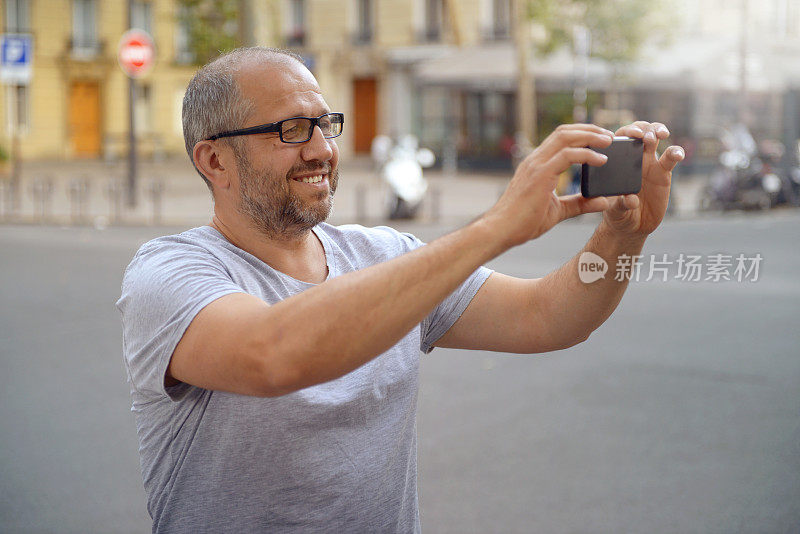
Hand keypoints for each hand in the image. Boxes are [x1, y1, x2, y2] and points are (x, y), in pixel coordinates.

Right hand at [486, 124, 615, 247]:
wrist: (501, 230)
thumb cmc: (523, 222)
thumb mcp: (558, 211)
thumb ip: (579, 204)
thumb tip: (603, 202)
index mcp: (537, 165)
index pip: (560, 139)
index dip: (582, 134)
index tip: (601, 140)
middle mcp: (535, 160)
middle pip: (564, 132)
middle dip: (589, 130)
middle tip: (610, 136)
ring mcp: (536, 165)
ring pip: (566, 138)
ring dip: (590, 136)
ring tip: (608, 141)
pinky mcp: (540, 175)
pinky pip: (567, 156)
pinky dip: (586, 154)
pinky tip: (601, 159)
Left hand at [602, 121, 684, 236]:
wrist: (633, 226)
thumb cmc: (618, 215)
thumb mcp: (615, 212)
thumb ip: (620, 205)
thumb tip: (630, 199)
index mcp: (617, 163)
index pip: (620, 140)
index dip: (626, 133)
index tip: (631, 136)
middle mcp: (633, 159)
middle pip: (639, 133)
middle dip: (643, 128)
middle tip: (646, 136)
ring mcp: (650, 164)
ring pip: (655, 139)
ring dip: (658, 132)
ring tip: (660, 135)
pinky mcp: (664, 173)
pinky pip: (671, 158)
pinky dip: (676, 152)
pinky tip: (677, 154)